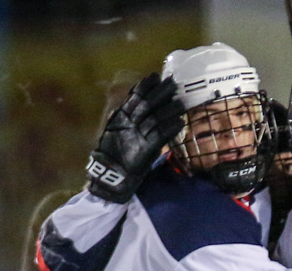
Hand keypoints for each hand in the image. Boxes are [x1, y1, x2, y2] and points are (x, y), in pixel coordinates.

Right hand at [86, 73, 184, 202]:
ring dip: (170, 109)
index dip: (146, 86)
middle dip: (161, 93)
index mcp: (121, 116)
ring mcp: (138, 135)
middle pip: (148, 104)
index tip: (156, 76)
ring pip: (156, 118)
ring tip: (181, 102)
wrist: (110, 172)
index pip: (135, 96)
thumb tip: (134, 101)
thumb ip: (126, 117)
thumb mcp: (117, 129)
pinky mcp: (146, 149)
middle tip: (173, 83)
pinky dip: (171, 128)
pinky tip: (180, 122)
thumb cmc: (115, 151)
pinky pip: (161, 136)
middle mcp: (129, 122)